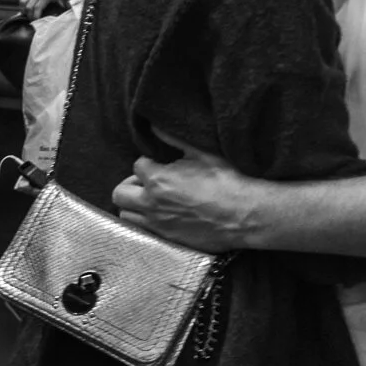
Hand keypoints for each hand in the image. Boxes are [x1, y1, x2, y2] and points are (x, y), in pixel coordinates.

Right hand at [18, 0, 61, 19]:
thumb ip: (61, 1)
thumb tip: (64, 7)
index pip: (37, 8)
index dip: (35, 15)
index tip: (36, 19)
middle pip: (29, 7)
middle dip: (29, 15)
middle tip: (31, 18)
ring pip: (23, 2)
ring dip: (23, 8)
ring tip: (26, 12)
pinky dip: (20, 1)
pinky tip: (23, 5)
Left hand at [112, 127, 261, 252]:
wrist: (245, 215)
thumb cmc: (226, 181)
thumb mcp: (201, 152)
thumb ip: (173, 139)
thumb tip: (154, 126)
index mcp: (157, 179)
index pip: (137, 165)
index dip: (150, 162)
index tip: (162, 163)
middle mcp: (151, 203)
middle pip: (120, 193)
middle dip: (131, 184)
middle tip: (149, 181)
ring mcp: (158, 224)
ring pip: (126, 214)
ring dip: (134, 204)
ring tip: (152, 199)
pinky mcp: (168, 239)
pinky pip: (143, 230)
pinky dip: (145, 221)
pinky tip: (162, 214)